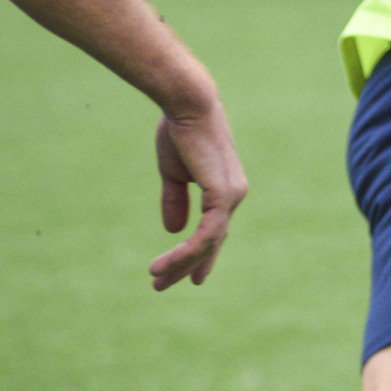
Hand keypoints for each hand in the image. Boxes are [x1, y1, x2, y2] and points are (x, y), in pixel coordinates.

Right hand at [150, 100, 248, 289]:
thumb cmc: (180, 132)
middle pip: (212, 242)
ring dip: (181, 263)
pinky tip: (168, 263)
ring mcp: (232, 196)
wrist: (186, 105)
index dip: (203, 256)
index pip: (215, 231)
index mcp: (224, 190)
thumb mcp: (174, 173)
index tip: (193, 279)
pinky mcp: (223, 195)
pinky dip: (187, 252)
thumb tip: (174, 231)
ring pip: (209, 243)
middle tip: (161, 285)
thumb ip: (176, 201)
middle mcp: (234, 195)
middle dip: (187, 266)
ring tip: (156, 277)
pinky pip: (207, 235)